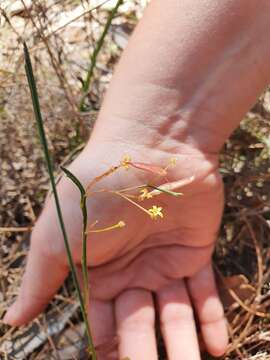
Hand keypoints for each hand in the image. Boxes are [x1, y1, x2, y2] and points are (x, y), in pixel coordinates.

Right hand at [4, 137, 227, 359]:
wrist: (148, 149)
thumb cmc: (95, 191)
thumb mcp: (56, 236)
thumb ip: (40, 279)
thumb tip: (13, 320)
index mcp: (97, 271)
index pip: (103, 322)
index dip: (109, 348)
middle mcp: (131, 270)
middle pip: (139, 324)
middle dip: (146, 356)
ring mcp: (164, 262)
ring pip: (174, 315)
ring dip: (182, 346)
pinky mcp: (195, 251)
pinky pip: (204, 292)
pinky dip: (211, 319)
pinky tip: (216, 346)